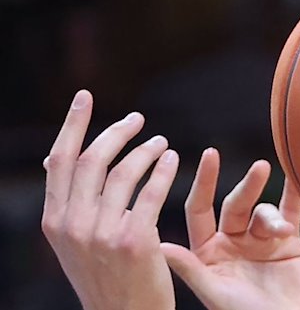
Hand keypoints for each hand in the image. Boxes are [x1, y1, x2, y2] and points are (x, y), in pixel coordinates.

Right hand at [41, 90, 179, 309]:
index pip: (61, 160)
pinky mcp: (134, 240)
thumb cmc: (103, 276)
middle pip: (92, 159)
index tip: (85, 96)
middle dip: (116, 131)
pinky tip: (174, 159)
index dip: (73, 124)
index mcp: (54, 221)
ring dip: (145, 149)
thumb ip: (67, 201)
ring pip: (124, 172)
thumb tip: (53, 158)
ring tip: (161, 142)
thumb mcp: (73, 241)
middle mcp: (73, 224)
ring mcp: (102, 233)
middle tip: (138, 119)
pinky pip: (151, 192)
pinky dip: (163, 170)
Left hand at [161, 149, 299, 309]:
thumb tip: (161, 246)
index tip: (210, 154)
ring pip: (263, 211)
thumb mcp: (215, 293)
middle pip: (235, 204)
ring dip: (271, 214)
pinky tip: (298, 180)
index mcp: (208, 252)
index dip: (203, 181)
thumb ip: (191, 268)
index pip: (200, 209)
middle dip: (248, 186)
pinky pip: (291, 212)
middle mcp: (232, 242)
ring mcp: (261, 241)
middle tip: (260, 169)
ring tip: (281, 229)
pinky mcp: (290, 243)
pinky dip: (295, 196)